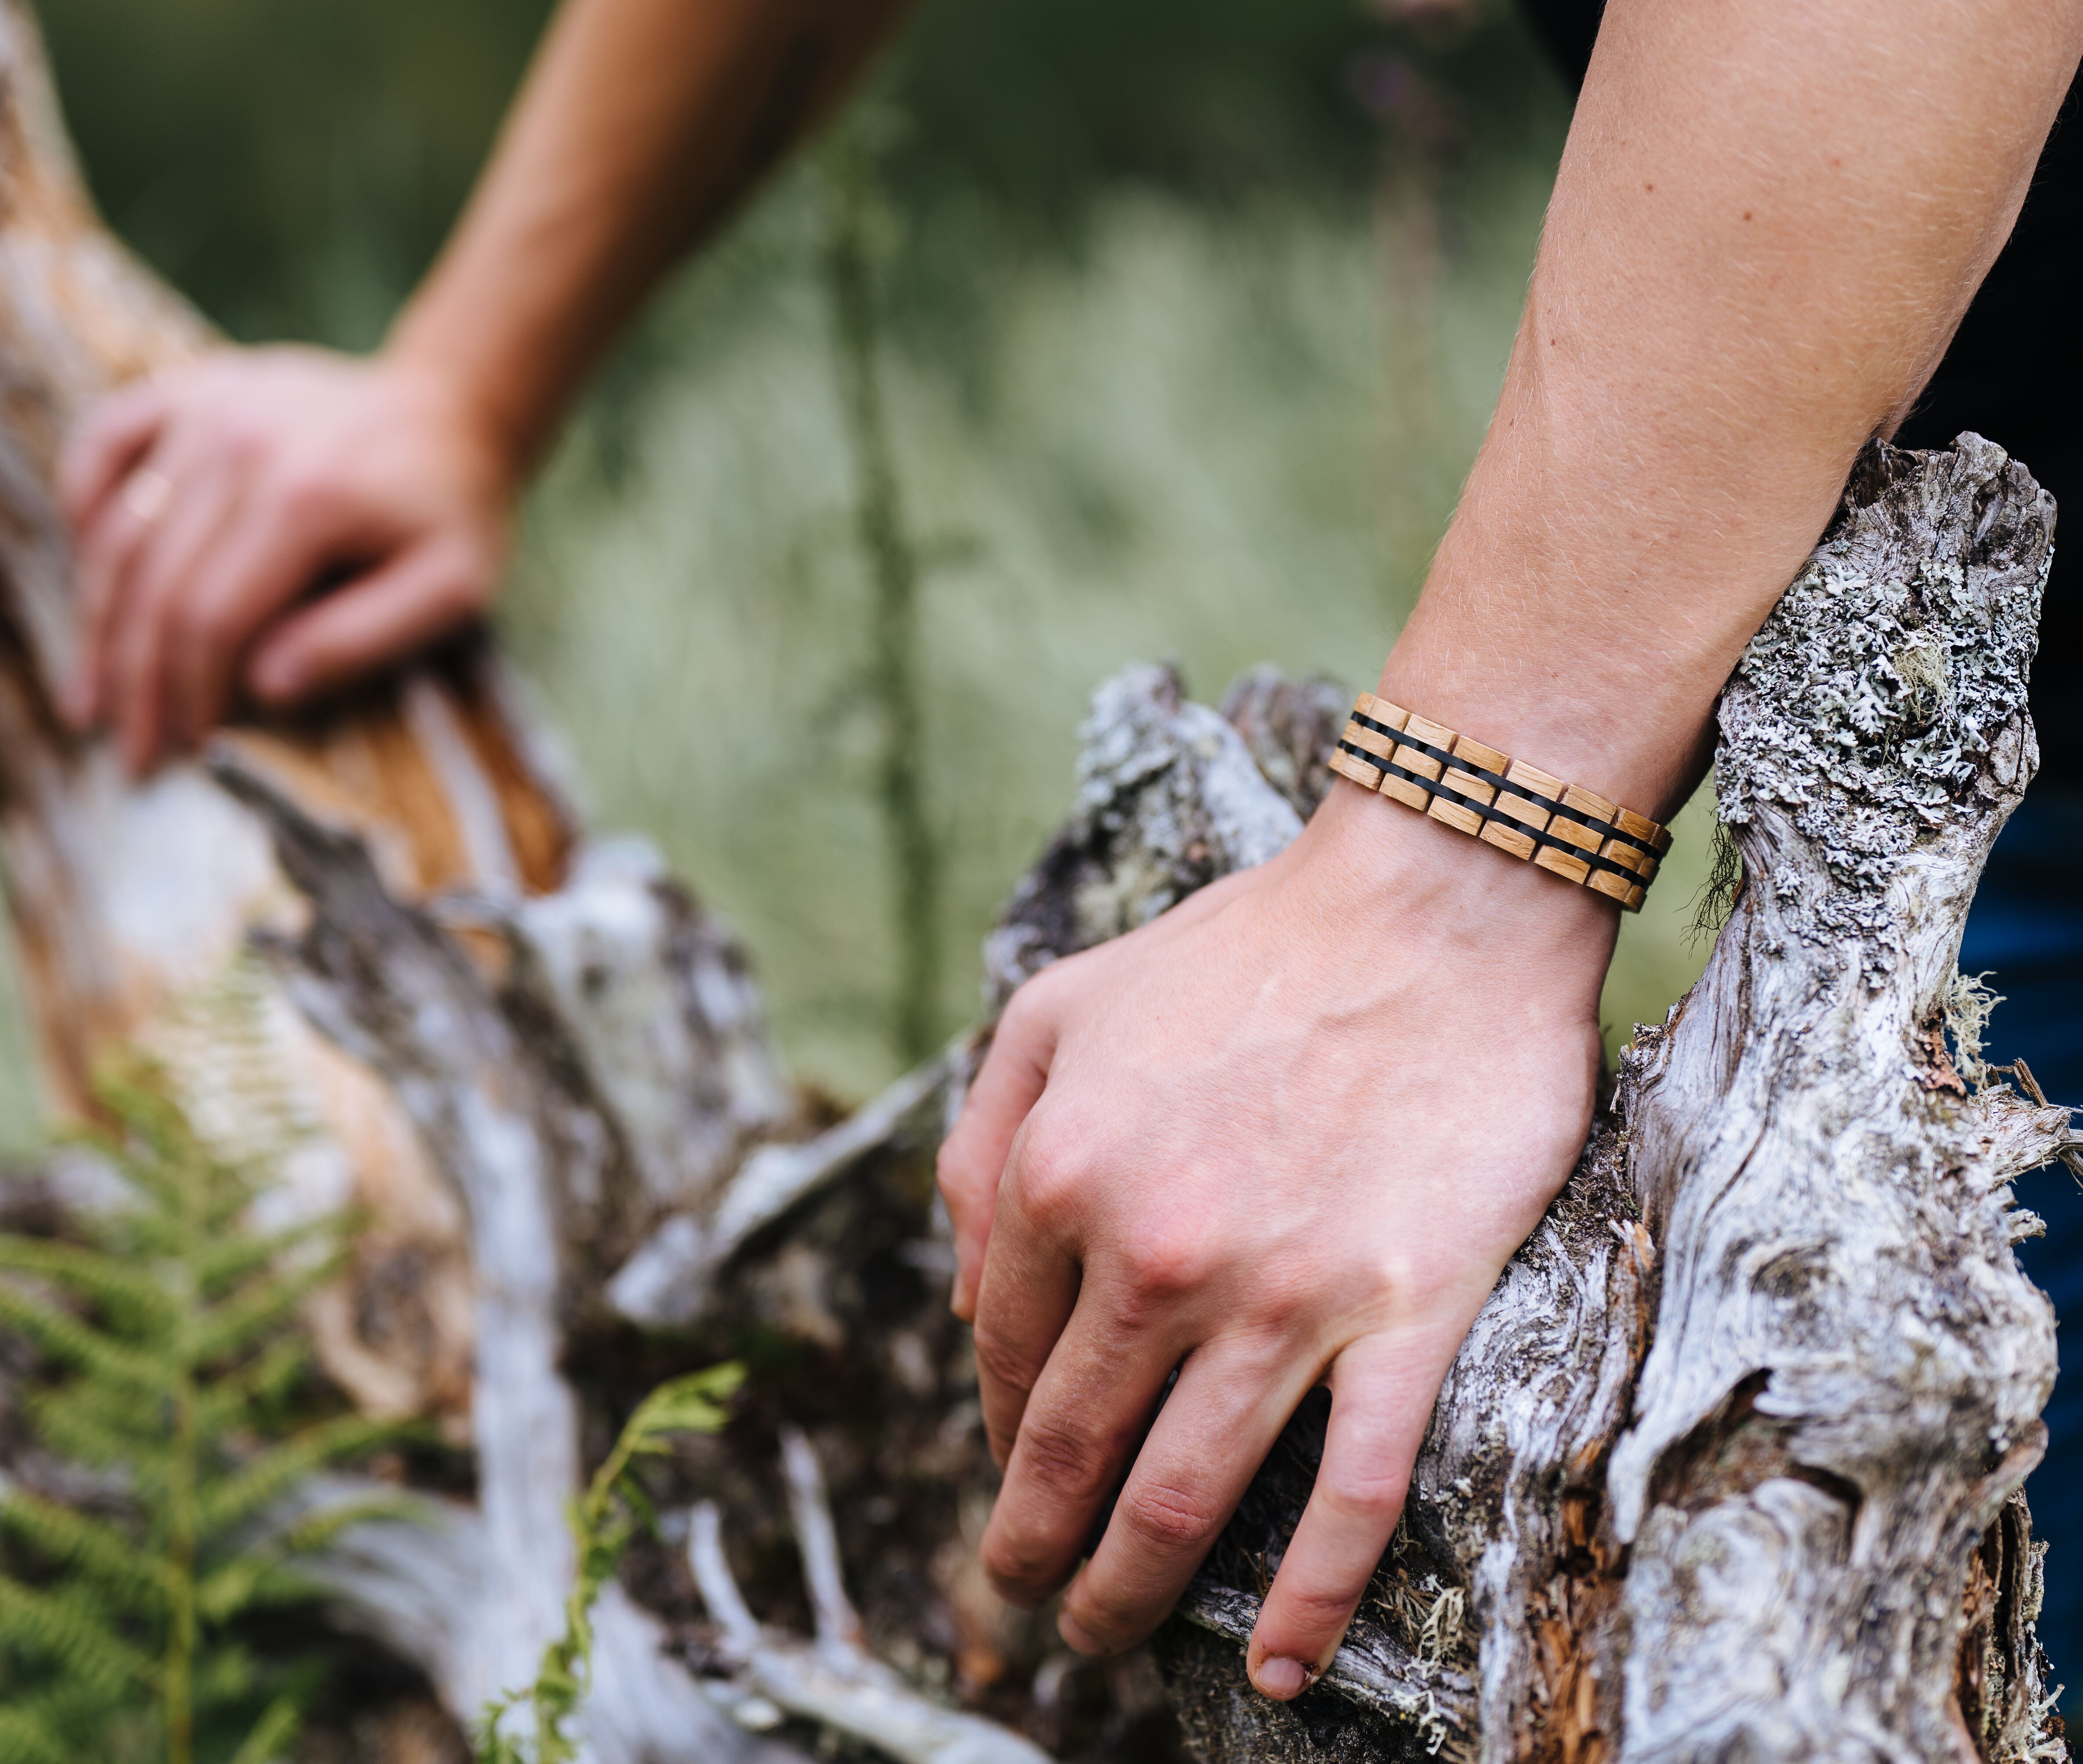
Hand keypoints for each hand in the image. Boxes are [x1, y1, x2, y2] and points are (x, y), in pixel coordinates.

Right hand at [58, 346, 518, 770]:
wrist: (454, 410)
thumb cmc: (456, 513)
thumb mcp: (450, 590)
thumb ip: (363, 639)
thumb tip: (265, 688)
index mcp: (307, 499)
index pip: (212, 617)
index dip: (189, 693)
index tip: (186, 749)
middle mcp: (242, 443)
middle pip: (153, 583)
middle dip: (135, 680)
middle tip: (130, 750)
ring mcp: (209, 406)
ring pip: (118, 528)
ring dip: (96, 620)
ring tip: (93, 695)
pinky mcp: (192, 387)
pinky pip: (105, 439)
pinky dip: (84, 503)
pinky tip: (88, 568)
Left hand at [936, 786, 1614, 1697]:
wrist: (1430, 903)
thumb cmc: (1242, 948)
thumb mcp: (1055, 1008)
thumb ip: (980, 1146)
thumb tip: (960, 1304)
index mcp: (1063, 1174)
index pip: (1007, 1353)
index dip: (1003, 1429)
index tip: (1017, 1470)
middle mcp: (1156, 1251)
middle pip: (1074, 1450)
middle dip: (1033, 1548)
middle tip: (1025, 1602)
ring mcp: (1284, 1295)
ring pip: (1184, 1495)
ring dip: (1128, 1591)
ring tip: (1103, 1639)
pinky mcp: (1402, 1313)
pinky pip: (1351, 1494)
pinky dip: (1308, 1597)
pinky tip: (1279, 1665)